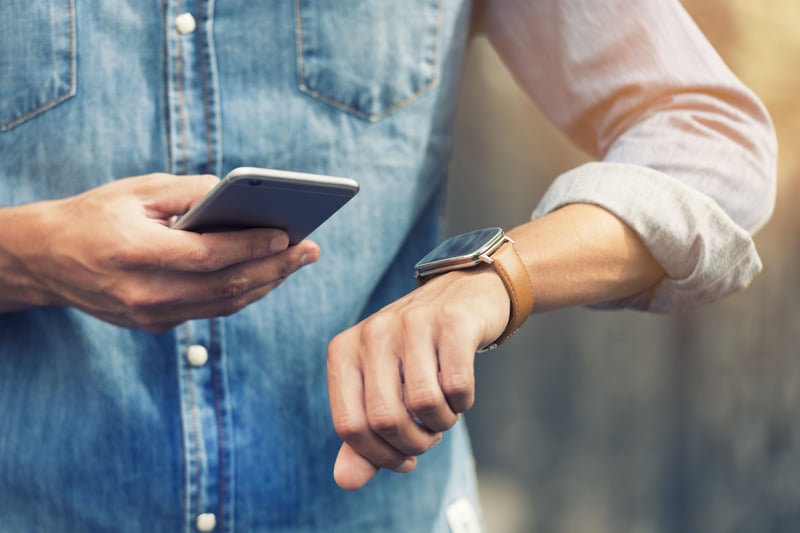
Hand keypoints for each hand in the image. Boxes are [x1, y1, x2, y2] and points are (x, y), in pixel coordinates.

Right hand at [1, 173, 318, 330]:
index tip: (288, 234)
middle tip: (312, 250)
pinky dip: (242, 294)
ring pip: (222, 305)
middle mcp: (143, 292)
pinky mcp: (154, 325)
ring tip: (297, 261)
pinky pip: (209, 311)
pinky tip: (266, 275)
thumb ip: (190, 192)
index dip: (250, 246)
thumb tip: (241, 195)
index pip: (206, 255)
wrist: (47, 260)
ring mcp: (148, 315)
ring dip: (266, 283)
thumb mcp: (136, 190)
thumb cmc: (94, 215)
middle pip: (224, 287)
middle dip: (275, 268)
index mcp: (134, 252)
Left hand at [327, 266, 509, 489]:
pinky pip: (456, 386)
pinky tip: (461, 393)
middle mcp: (372, 332)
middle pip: (384, 419)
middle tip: (428, 436)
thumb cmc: (417, 352)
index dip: (379, 456)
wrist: (464, 294)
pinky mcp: (451, 322)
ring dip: (441, 423)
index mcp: (344, 350)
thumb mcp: (383, 388)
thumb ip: (363, 436)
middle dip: (413, 443)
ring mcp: (412, 323)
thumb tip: (346, 481)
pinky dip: (463, 402)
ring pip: (423, 404)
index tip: (403, 460)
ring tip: (444, 412)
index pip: (348, 426)